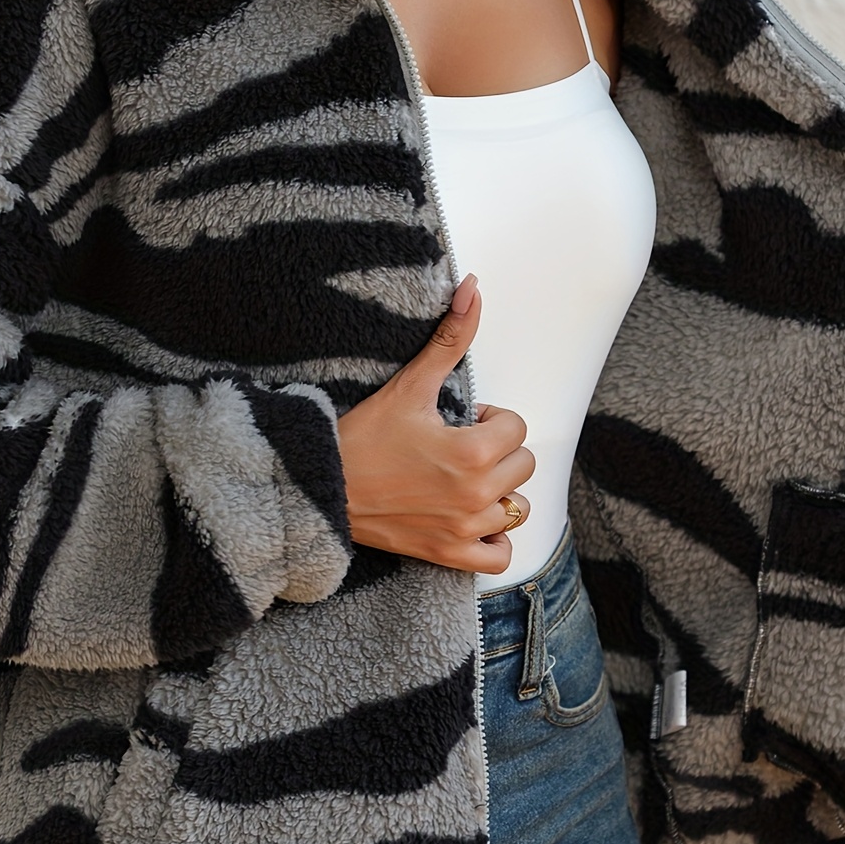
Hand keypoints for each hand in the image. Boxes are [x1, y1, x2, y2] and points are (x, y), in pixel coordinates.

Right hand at [337, 275, 534, 574]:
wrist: (322, 487)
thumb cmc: (362, 438)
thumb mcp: (410, 385)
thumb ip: (450, 338)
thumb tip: (473, 287)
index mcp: (472, 453)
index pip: (517, 428)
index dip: (490, 420)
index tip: (460, 423)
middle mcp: (475, 495)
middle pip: (522, 465)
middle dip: (497, 452)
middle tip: (456, 448)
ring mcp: (464, 529)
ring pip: (516, 508)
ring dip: (498, 493)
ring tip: (463, 481)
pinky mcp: (449, 554)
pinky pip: (500, 556)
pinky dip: (494, 540)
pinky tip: (472, 518)